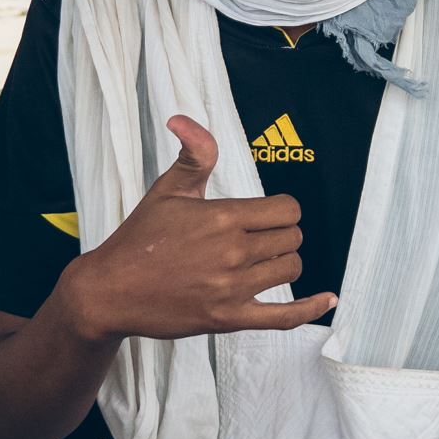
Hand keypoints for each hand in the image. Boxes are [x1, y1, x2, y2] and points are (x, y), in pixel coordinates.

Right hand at [57, 115, 333, 342]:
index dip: (282, 209)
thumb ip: (193, 153)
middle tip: (259, 236)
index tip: (266, 214)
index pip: (287, 209)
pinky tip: (328, 299)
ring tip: (263, 259)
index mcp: (222, 217)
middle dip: (282, 234)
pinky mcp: (228, 320)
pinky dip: (310, 309)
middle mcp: (232, 253)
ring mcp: (231, 289)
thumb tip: (182, 118)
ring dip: (284, 261)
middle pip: (292, 238)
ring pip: (291, 269)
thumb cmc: (139, 238)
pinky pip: (284, 317)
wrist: (109, 291)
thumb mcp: (167, 189)